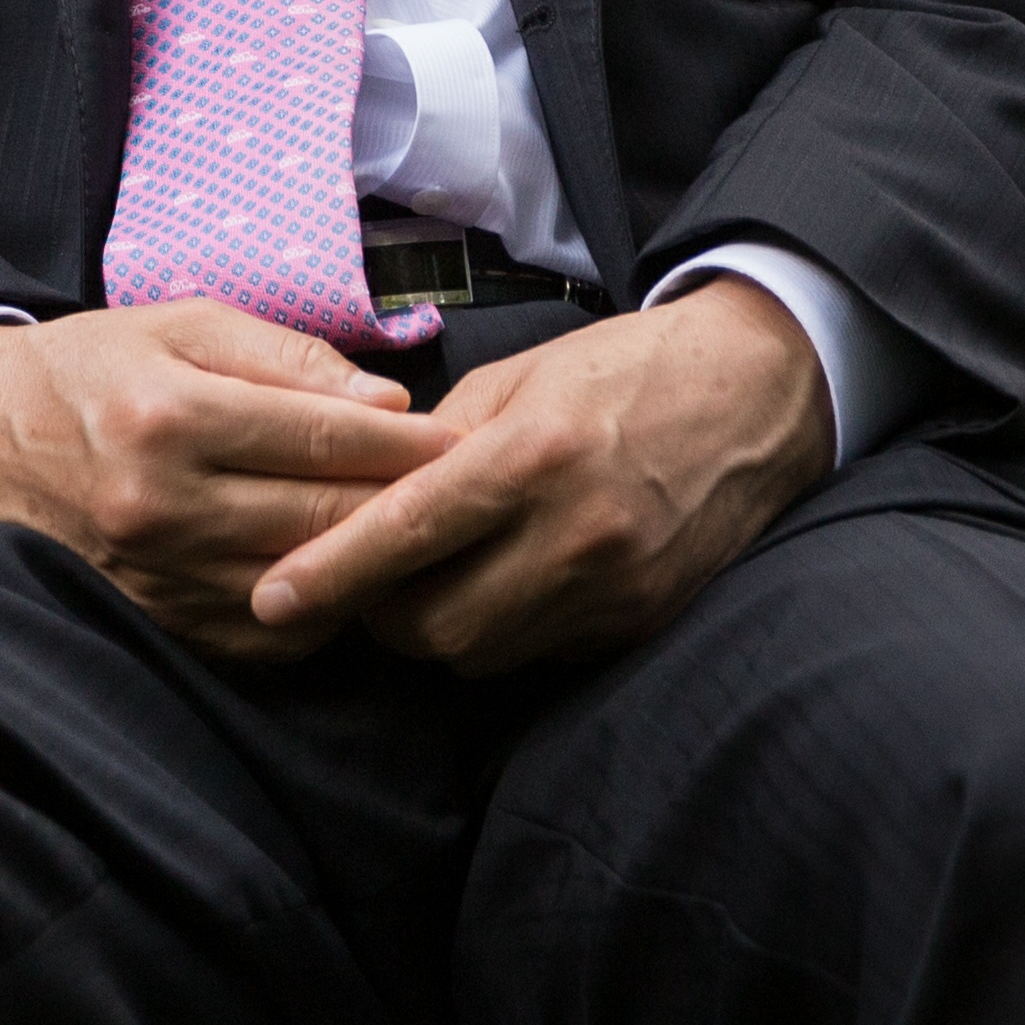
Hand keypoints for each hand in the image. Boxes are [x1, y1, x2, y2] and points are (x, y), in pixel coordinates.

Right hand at [0, 304, 459, 662]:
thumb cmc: (90, 369)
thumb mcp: (179, 324)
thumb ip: (286, 357)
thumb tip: (387, 399)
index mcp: (170, 417)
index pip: (326, 436)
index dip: (408, 442)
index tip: (462, 441)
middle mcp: (162, 507)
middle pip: (327, 519)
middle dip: (407, 505)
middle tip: (468, 491)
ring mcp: (159, 577)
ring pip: (308, 586)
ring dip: (370, 564)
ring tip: (415, 535)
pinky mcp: (159, 622)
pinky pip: (270, 636)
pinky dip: (318, 609)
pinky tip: (339, 575)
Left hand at [247, 280, 831, 675]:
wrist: (756, 396)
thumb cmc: (621, 372)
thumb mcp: (516, 377)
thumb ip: (434, 445)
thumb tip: (360, 497)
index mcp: (531, 456)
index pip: (404, 535)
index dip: (328, 576)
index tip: (268, 600)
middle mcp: (576, 534)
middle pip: (434, 624)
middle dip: (379, 613)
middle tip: (358, 578)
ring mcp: (616, 589)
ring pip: (482, 651)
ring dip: (437, 627)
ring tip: (428, 578)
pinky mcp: (643, 622)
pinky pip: (538, 653)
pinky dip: (501, 629)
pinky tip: (500, 583)